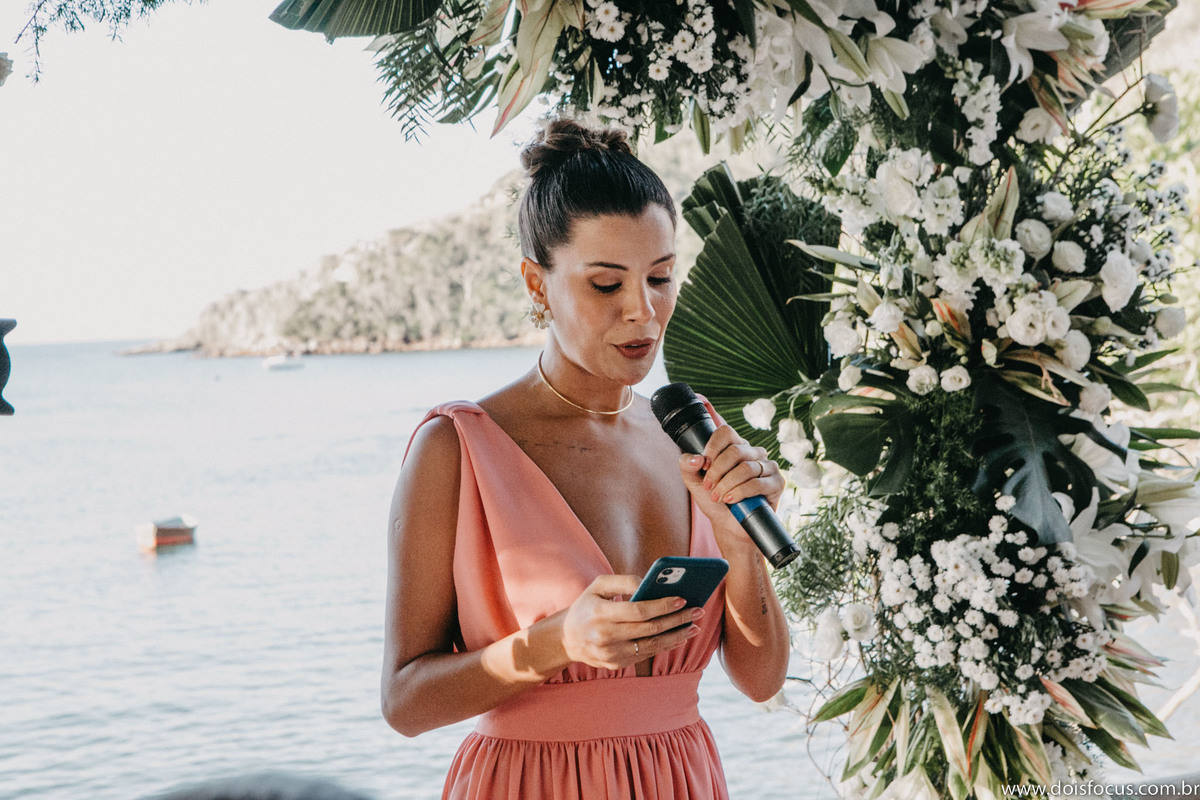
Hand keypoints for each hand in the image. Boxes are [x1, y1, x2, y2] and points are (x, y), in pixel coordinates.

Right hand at [559, 575, 702, 670]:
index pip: (638, 611)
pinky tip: (678, 636)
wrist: (566, 639)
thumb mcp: (598, 586)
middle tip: (698, 611)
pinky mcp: (616, 664)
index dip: (662, 606)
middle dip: (677, 619)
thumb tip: (649, 583)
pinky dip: (665, 645)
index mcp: (599, 614)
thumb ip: (623, 581)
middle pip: (650, 629)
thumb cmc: (587, 606)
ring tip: (694, 626)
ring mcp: (611, 654)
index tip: (682, 599)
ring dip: (677, 636)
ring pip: (652, 645)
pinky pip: (646, 654)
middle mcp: (605, 636)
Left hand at [678, 424, 784, 536]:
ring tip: (718, 497)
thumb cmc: (713, 499)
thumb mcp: (693, 481)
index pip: (726, 432)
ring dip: (727, 484)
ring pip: (746, 468)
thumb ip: (687, 465)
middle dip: (717, 471)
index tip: (703, 466)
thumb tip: (697, 458)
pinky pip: (758, 483)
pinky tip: (731, 500)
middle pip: (735, 451)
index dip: (712, 448)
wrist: (728, 525)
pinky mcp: (777, 482)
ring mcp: (767, 466)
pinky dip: (740, 492)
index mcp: (735, 446)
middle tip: (708, 487)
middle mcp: (753, 453)